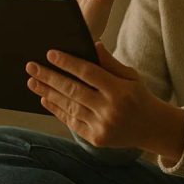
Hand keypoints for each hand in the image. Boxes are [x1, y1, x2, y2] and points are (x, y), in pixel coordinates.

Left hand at [25, 42, 183, 159]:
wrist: (152, 128)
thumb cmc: (138, 96)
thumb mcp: (131, 76)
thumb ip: (110, 62)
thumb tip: (93, 44)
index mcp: (120, 90)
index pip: (88, 73)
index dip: (68, 62)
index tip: (50, 53)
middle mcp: (110, 109)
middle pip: (73, 90)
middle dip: (49, 77)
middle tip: (31, 66)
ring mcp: (102, 126)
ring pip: (69, 106)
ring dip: (48, 93)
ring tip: (33, 81)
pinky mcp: (95, 139)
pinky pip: (71, 122)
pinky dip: (56, 110)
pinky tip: (44, 99)